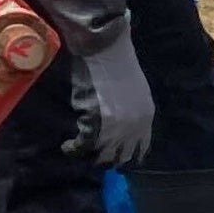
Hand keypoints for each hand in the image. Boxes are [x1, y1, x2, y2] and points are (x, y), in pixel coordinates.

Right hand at [68, 39, 155, 167]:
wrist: (106, 51)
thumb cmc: (120, 66)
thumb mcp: (137, 93)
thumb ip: (133, 113)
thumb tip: (122, 128)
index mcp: (147, 119)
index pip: (141, 149)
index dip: (128, 157)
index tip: (118, 161)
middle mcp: (134, 128)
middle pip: (122, 157)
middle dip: (108, 161)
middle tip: (95, 159)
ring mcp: (115, 128)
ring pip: (103, 156)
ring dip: (91, 157)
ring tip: (81, 153)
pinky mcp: (94, 124)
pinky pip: (83, 146)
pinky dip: (73, 149)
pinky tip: (67, 147)